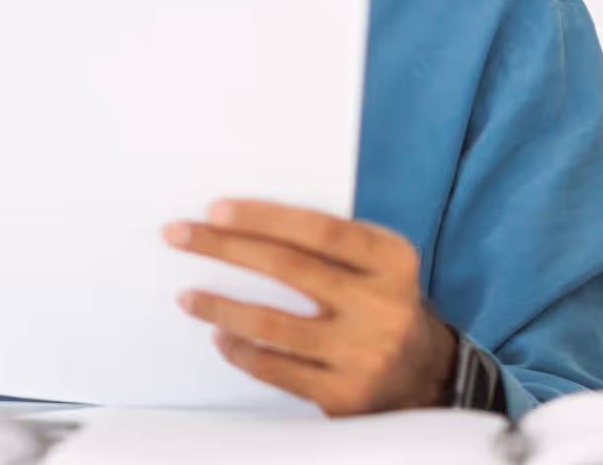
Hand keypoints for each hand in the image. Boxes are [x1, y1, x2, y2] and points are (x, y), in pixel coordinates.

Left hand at [164, 200, 457, 415]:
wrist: (422, 373)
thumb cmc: (377, 300)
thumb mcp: (374, 262)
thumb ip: (327, 241)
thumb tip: (240, 219)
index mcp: (391, 260)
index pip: (320, 229)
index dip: (264, 217)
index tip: (215, 209)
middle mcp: (382, 305)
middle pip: (288, 268)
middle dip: (224, 247)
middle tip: (179, 235)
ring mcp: (363, 353)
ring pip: (273, 324)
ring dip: (219, 306)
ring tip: (186, 295)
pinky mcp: (343, 393)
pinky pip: (276, 368)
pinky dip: (240, 350)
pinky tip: (219, 335)